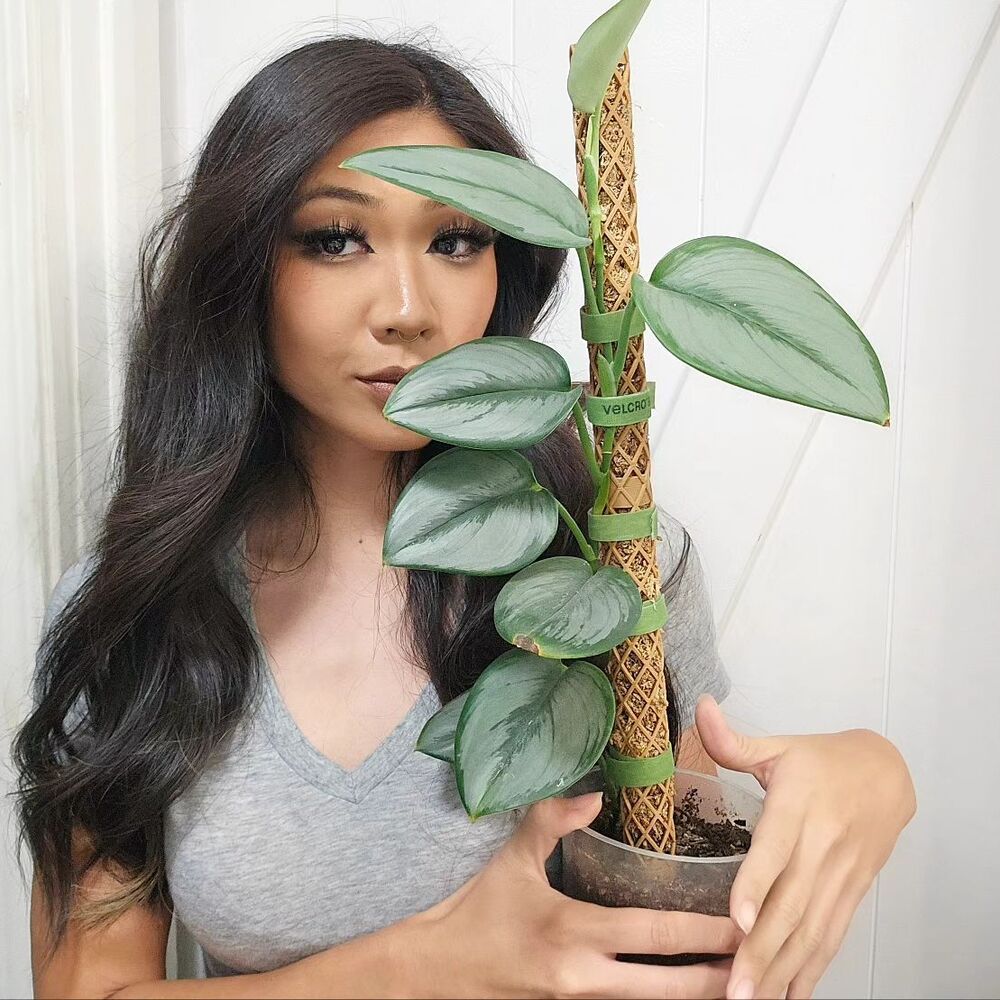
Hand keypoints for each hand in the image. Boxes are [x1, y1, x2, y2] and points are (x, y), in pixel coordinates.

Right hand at [402, 790, 744, 997]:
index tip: (745, 925)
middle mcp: (584, 978)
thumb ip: (551, 821)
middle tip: (764, 963)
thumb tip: (593, 793)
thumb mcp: (511, 860)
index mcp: (573, 933)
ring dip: (695, 996)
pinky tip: (686, 991)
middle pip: (669, 987)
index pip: (653, 933)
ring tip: (739, 983)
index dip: (704, 932)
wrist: (437, 974)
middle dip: (719, 979)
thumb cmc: (476, 914)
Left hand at [693, 695, 915, 999]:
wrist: (888, 773)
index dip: (757, 884)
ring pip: (811, 930)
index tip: (737, 919)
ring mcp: (840, 875)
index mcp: (798, 806)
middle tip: (734, 989)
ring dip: (783, 969)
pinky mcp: (852, 893)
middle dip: (763, 950)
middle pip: (791, 904)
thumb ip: (734, 741)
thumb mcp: (780, 745)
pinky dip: (812, 969)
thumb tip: (700, 708)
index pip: (775, 850)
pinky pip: (831, 936)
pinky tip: (791, 996)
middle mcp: (821, 846)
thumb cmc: (824, 761)